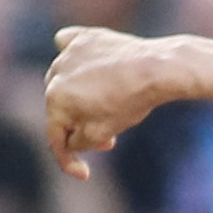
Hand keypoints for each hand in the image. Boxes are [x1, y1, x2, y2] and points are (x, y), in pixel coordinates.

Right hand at [43, 26, 177, 178]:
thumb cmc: (130, 102)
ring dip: (80, 99)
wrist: (157, 68)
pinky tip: (80, 66)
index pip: (55, 138)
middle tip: (108, 142)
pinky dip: (74, 61)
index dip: (68, 160)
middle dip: (80, 128)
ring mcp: (69, 53)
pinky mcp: (87, 37)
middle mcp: (55, 73)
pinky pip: (69, 47)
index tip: (85, 174)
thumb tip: (69, 139)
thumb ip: (77, 142)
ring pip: (65, 81)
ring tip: (106, 109)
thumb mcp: (101, 133)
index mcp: (55, 99)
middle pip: (60, 110)